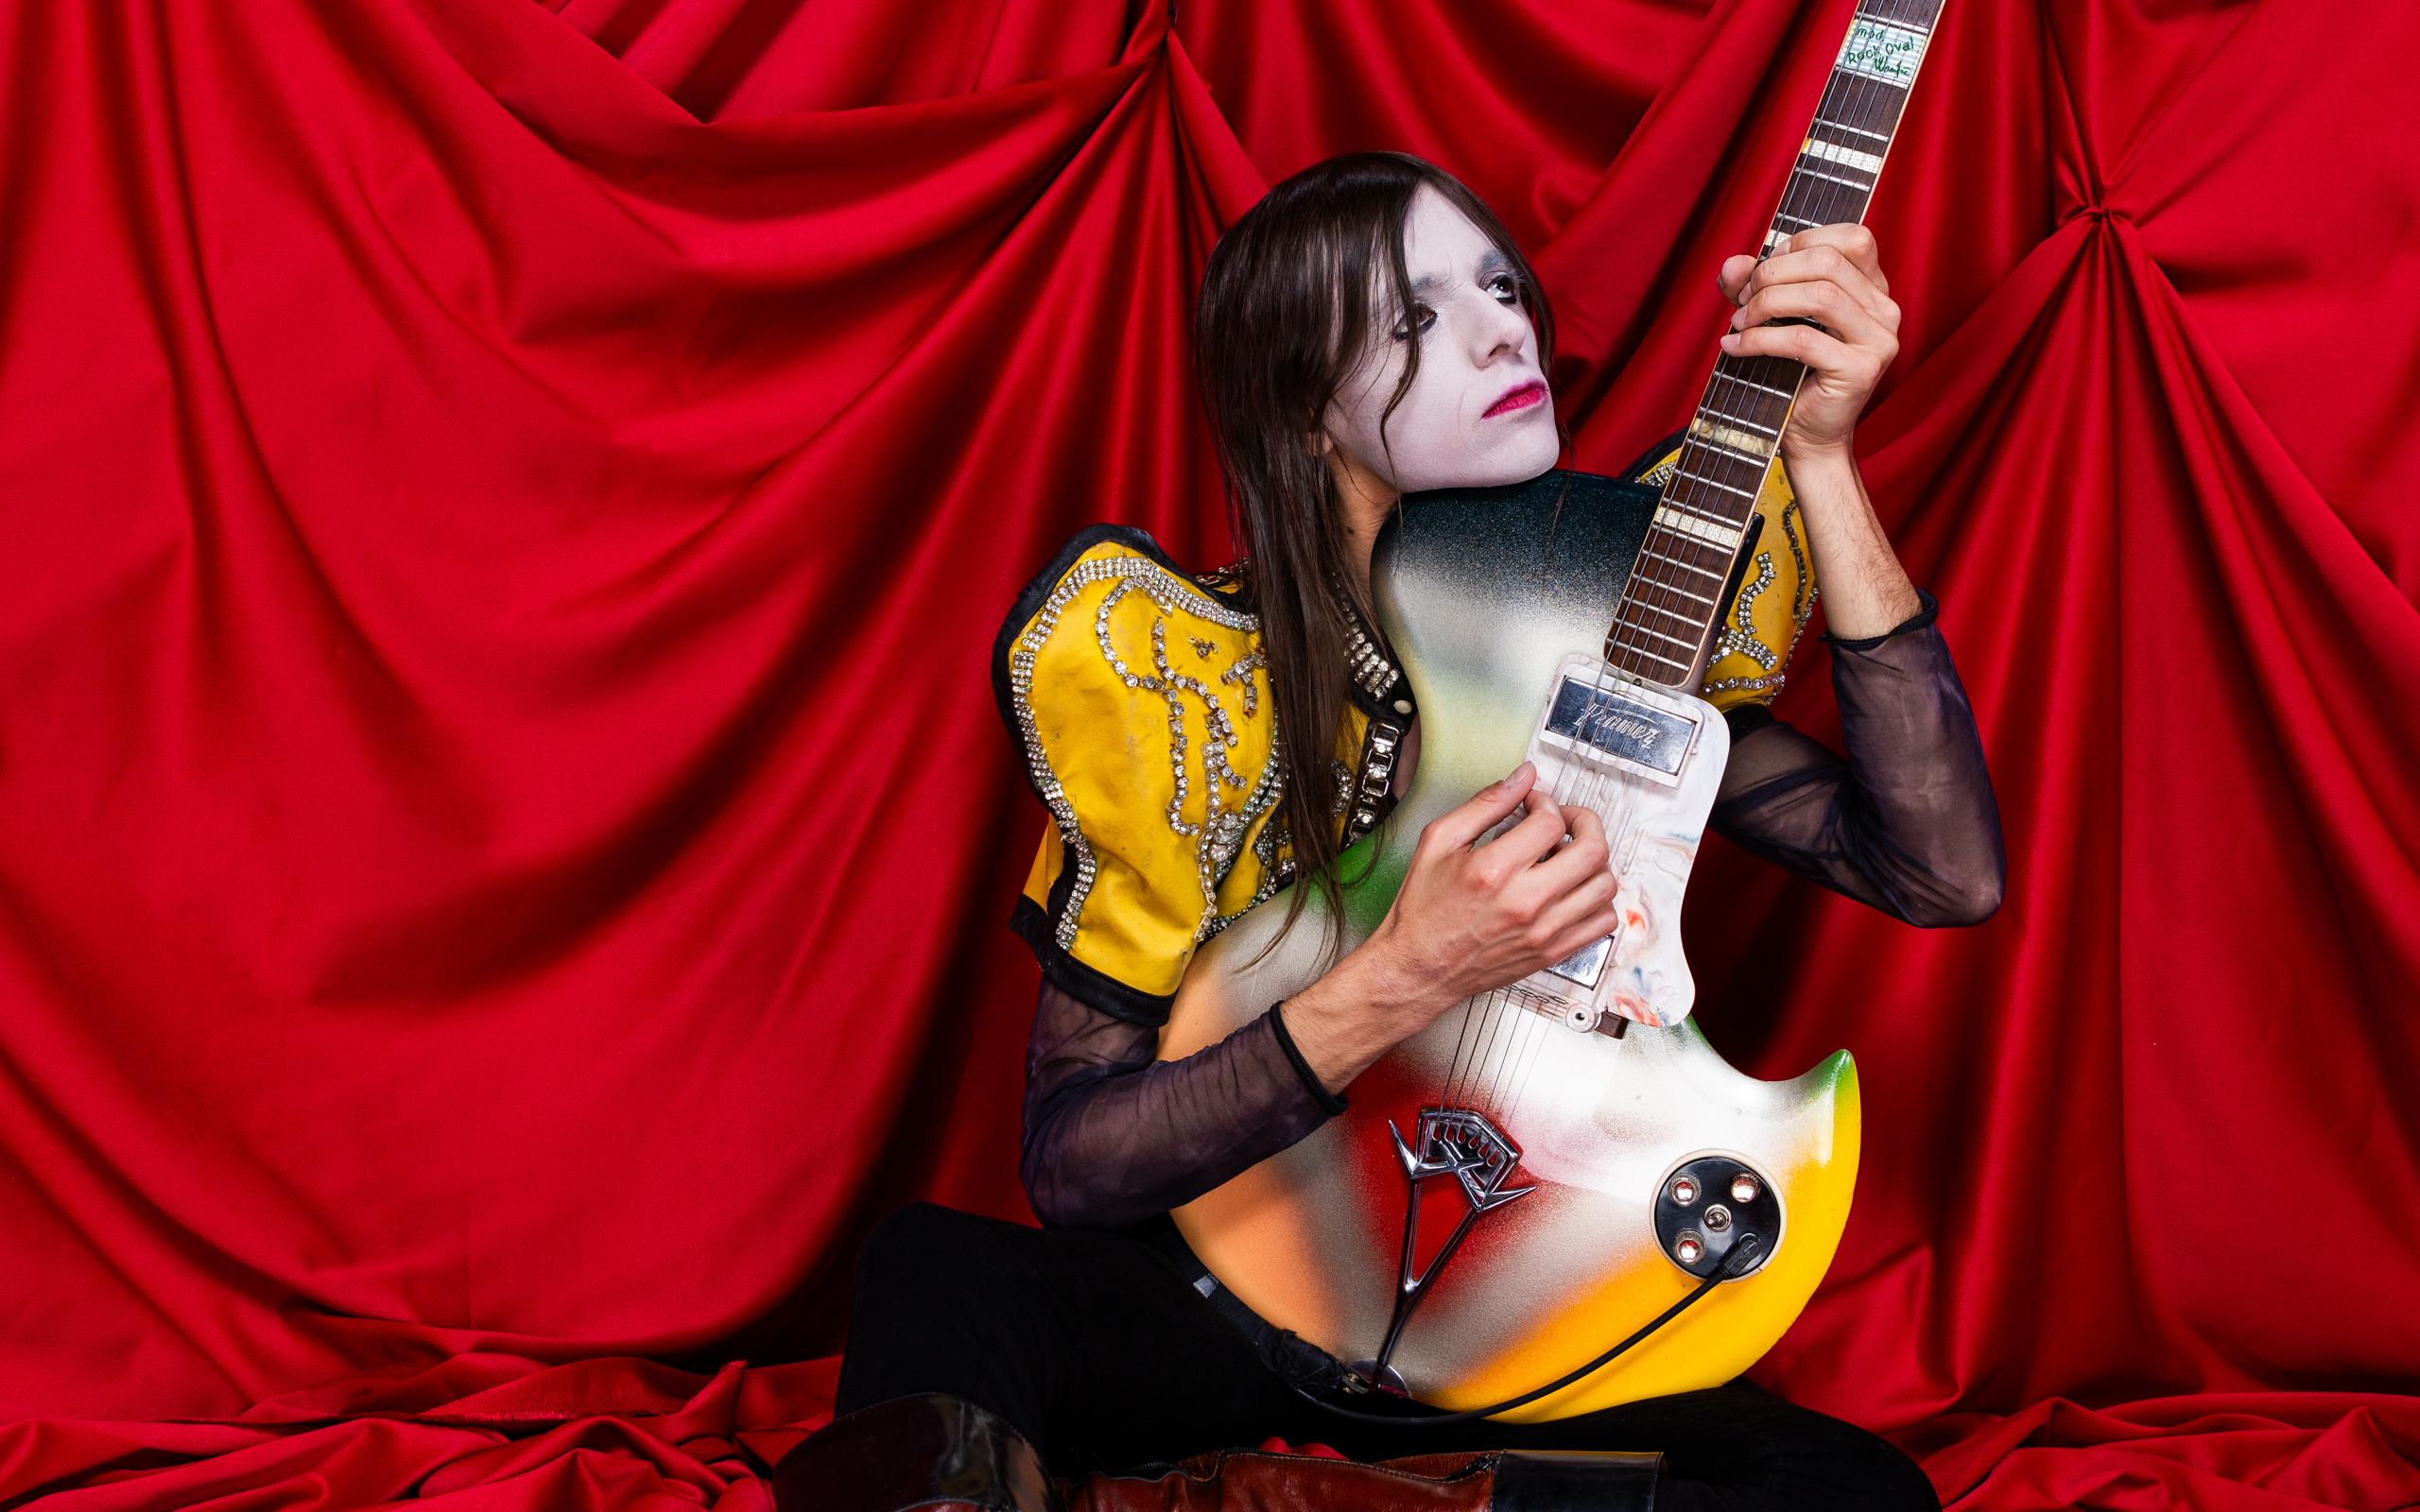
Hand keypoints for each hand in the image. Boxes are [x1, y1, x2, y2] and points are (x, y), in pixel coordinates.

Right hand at [1359, 760, 1617, 1030]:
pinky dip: (1598, 900)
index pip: (1550, 821)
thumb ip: (1485, 804)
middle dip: (1585, 823)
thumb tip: (1522, 778)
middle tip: (1567, 821)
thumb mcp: (1439, 842)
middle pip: (1592, 850)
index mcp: (1493, 871)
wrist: (1419, 968)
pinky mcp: (1552, 952)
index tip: (1534, 804)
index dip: (1546, 802)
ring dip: (1594, 861)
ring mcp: (1543, 931)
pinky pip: (1603, 922)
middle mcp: (1525, 903)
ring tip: (1569, 856)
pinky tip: (1574, 890)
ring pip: (1604, 885)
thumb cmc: (1424, 910)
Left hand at [1716, 224, 1901, 458]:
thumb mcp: (1771, 318)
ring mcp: (1878, 340)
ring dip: (1766, 303)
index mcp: (1873, 288)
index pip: (1851, 237)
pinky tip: (1735, 347)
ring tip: (1739, 323)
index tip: (1764, 269)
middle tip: (1743, 300)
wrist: (1808, 435)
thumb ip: (1756, 285)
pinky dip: (1760, 339)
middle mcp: (1885, 309)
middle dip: (1773, 274)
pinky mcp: (1861, 369)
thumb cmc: (1792, 373)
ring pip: (1819, 296)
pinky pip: (1804, 340)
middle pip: (1828, 261)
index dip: (1800, 243)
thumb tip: (1733, 264)